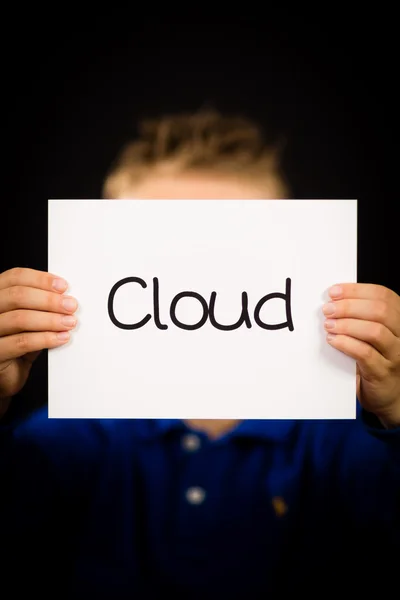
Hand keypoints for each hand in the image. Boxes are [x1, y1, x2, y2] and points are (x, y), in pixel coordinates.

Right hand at [0, 268, 77, 408]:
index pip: (15, 277)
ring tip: (69, 323)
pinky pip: (21, 342)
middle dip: (49, 300)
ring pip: (20, 318)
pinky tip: (61, 338)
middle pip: (17, 295)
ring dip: (50, 319)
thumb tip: (66, 297)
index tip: (63, 286)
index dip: (41, 279)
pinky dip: (45, 338)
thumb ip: (40, 307)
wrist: (5, 376)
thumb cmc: (16, 344)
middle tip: (70, 306)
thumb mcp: (28, 321)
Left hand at [323, 283, 399, 425]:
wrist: (386, 393)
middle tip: (328, 309)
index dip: (357, 290)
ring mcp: (396, 354)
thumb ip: (359, 316)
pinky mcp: (383, 372)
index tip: (334, 292)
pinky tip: (333, 340)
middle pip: (380, 311)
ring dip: (346, 324)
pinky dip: (346, 343)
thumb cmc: (374, 358)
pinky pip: (365, 353)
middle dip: (349, 306)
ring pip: (374, 331)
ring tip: (328, 324)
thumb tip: (333, 300)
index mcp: (399, 319)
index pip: (383, 295)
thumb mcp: (370, 333)